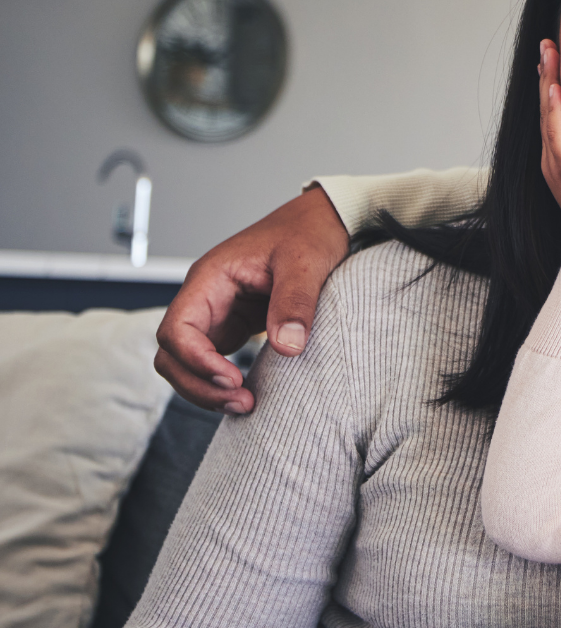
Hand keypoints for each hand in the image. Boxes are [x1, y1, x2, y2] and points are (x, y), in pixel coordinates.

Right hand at [155, 187, 348, 412]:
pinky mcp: (234, 325)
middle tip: (240, 402)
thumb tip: (288, 347)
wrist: (321, 222)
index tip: (232, 379)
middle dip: (197, 384)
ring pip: (186, 361)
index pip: (176, 328)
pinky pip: (212, 360)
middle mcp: (205, 298)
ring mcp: (217, 313)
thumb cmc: (307, 233)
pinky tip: (247, 395)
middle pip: (172, 353)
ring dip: (206, 388)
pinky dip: (221, 382)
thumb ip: (295, 303)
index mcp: (210, 278)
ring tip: (245, 405)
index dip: (196, 360)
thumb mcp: (305, 262)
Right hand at [538, 40, 560, 261]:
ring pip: (548, 112)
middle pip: (548, 105)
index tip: (560, 59)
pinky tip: (556, 88)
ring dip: (548, 80)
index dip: (557, 84)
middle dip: (548, 73)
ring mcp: (557, 162)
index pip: (558, 112)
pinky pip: (556, 132)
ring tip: (548, 52)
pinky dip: (554, 108)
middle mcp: (555, 156)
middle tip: (549, 44)